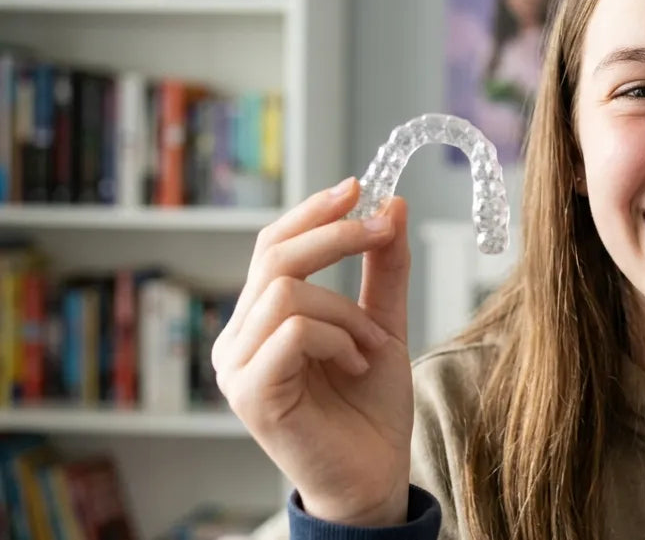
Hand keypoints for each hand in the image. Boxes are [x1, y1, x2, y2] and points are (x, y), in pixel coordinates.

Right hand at [212, 178, 415, 526]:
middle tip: (382, 231)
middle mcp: (237, 338)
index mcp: (260, 319)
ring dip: (346, 312)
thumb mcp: (383, 323)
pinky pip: (292, 331)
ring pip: (287, 291)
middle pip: (275, 256)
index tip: (359, 186)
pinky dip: (336, 337)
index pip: (274, 245)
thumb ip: (383, 269)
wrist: (375, 475)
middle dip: (336, 235)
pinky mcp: (250, 393)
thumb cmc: (370, 407)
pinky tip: (354, 366)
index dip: (314, 211)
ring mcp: (236, 367)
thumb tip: (391, 203)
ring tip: (368, 348)